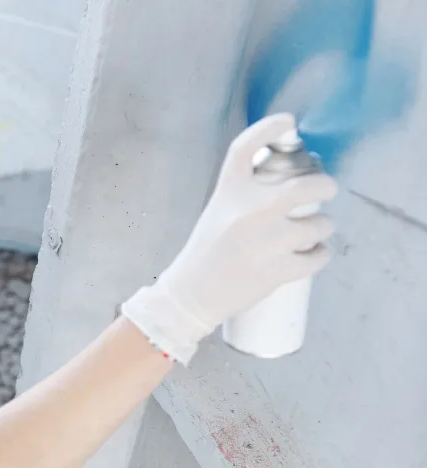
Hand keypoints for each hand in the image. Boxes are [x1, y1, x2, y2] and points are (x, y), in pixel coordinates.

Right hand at [121, 113, 338, 363]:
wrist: (191, 295)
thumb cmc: (206, 252)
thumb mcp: (218, 211)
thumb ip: (248, 195)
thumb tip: (295, 184)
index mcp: (229, 193)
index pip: (245, 148)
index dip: (269, 128)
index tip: (288, 121)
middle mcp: (247, 212)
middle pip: (305, 186)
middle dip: (327, 187)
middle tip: (327, 191)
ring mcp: (265, 242)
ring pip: (319, 225)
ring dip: (322, 228)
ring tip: (312, 234)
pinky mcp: (277, 271)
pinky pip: (318, 256)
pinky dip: (320, 255)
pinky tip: (312, 255)